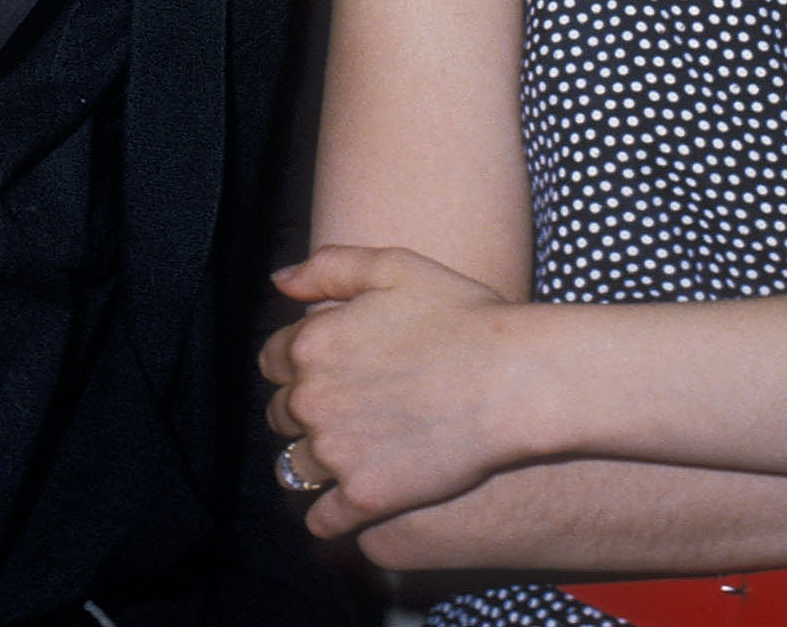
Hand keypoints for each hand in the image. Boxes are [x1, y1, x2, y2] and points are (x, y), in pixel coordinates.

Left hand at [259, 245, 524, 536]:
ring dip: (313, 462)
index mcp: (312, 343)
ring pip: (295, 467)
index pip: (272, 360)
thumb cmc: (464, 317)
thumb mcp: (396, 267)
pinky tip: (347, 506)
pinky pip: (324, 519)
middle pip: (280, 414)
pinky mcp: (366, 496)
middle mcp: (311, 400)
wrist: (514, 379)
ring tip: (348, 457)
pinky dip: (329, 516)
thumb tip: (281, 281)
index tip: (326, 369)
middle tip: (345, 410)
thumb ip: (330, 267)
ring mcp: (336, 452)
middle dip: (303, 411)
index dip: (297, 362)